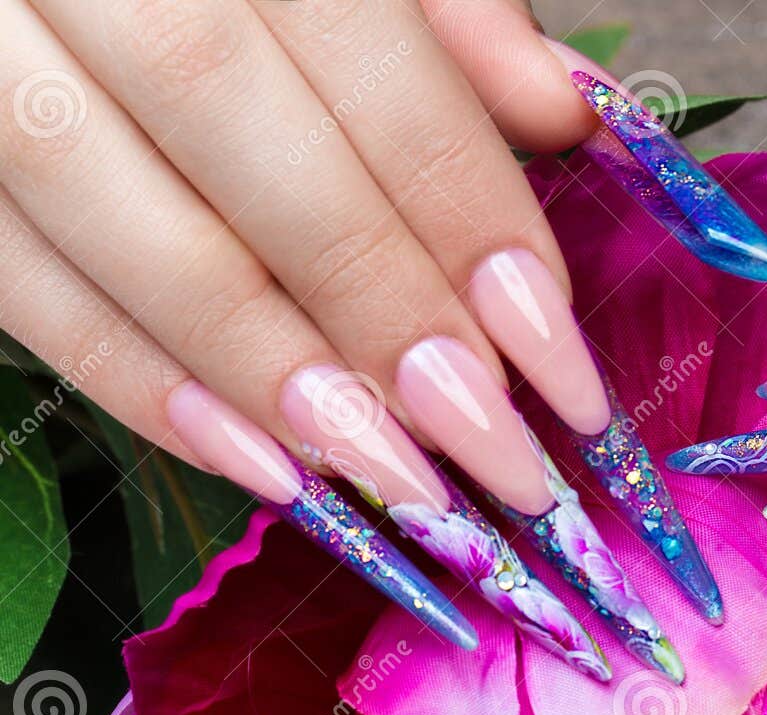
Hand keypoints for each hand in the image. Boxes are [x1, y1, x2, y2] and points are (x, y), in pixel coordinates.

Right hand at [0, 0, 766, 680]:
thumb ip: (445, 15)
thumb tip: (564, 112)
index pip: (355, 44)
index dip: (457, 204)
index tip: (549, 344)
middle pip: (228, 119)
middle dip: (374, 294)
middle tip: (486, 436)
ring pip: (103, 202)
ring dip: (262, 361)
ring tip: (389, 470)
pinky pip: (12, 274)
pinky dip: (135, 378)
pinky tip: (256, 459)